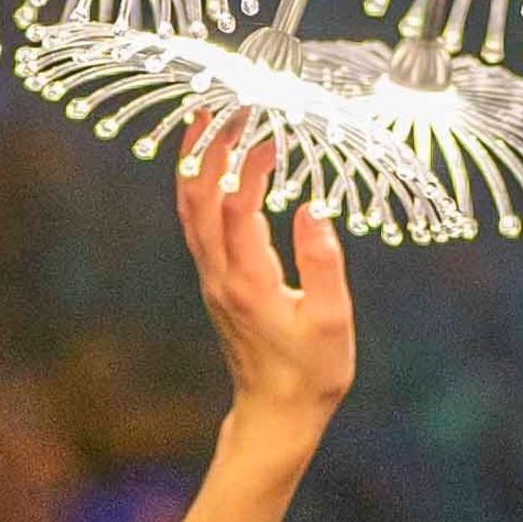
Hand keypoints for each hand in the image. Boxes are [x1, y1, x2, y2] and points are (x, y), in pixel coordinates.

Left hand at [172, 122, 354, 521]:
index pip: (236, 211)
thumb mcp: (332, 321)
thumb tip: (314, 208)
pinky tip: (208, 168)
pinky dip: (198, 189)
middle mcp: (220, 277)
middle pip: (197, 202)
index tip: (267, 136)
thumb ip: (324, 262)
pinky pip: (197, 226)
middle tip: (222, 106)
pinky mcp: (217, 283)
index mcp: (249, 283)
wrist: (275, 416)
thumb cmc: (311, 373)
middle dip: (206, 150)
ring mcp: (213, 280)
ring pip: (190, 212)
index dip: (246, 169)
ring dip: (194, 164)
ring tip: (203, 121)